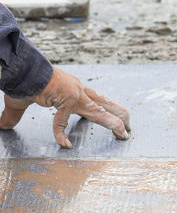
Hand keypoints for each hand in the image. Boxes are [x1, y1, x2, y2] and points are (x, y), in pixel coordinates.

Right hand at [0, 66, 130, 148]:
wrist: (21, 67)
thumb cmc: (25, 80)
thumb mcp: (25, 100)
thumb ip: (16, 114)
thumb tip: (2, 125)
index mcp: (76, 90)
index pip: (98, 100)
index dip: (108, 111)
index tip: (114, 120)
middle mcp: (80, 93)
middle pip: (107, 104)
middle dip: (120, 116)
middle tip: (128, 128)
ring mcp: (75, 97)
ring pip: (100, 112)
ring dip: (113, 124)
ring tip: (123, 135)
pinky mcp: (64, 101)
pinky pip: (62, 122)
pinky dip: (61, 135)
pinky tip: (64, 145)